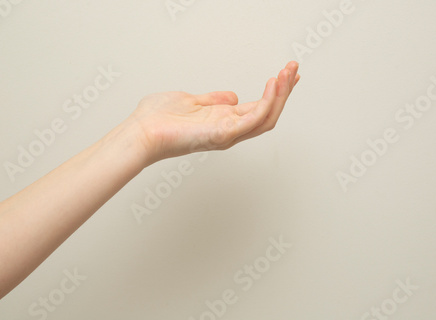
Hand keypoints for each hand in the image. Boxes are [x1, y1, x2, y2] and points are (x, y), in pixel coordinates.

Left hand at [127, 61, 299, 164]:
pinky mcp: (222, 134)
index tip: (287, 74)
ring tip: (288, 73)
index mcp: (222, 121)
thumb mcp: (191, 101)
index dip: (275, 92)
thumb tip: (232, 97)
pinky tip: (273, 85)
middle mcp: (229, 130)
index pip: (258, 108)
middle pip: (267, 113)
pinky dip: (267, 102)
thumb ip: (213, 100)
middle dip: (284, 91)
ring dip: (281, 94)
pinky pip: (253, 120)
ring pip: (266, 117)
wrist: (141, 131)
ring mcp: (227, 134)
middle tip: (294, 69)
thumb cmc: (158, 119)